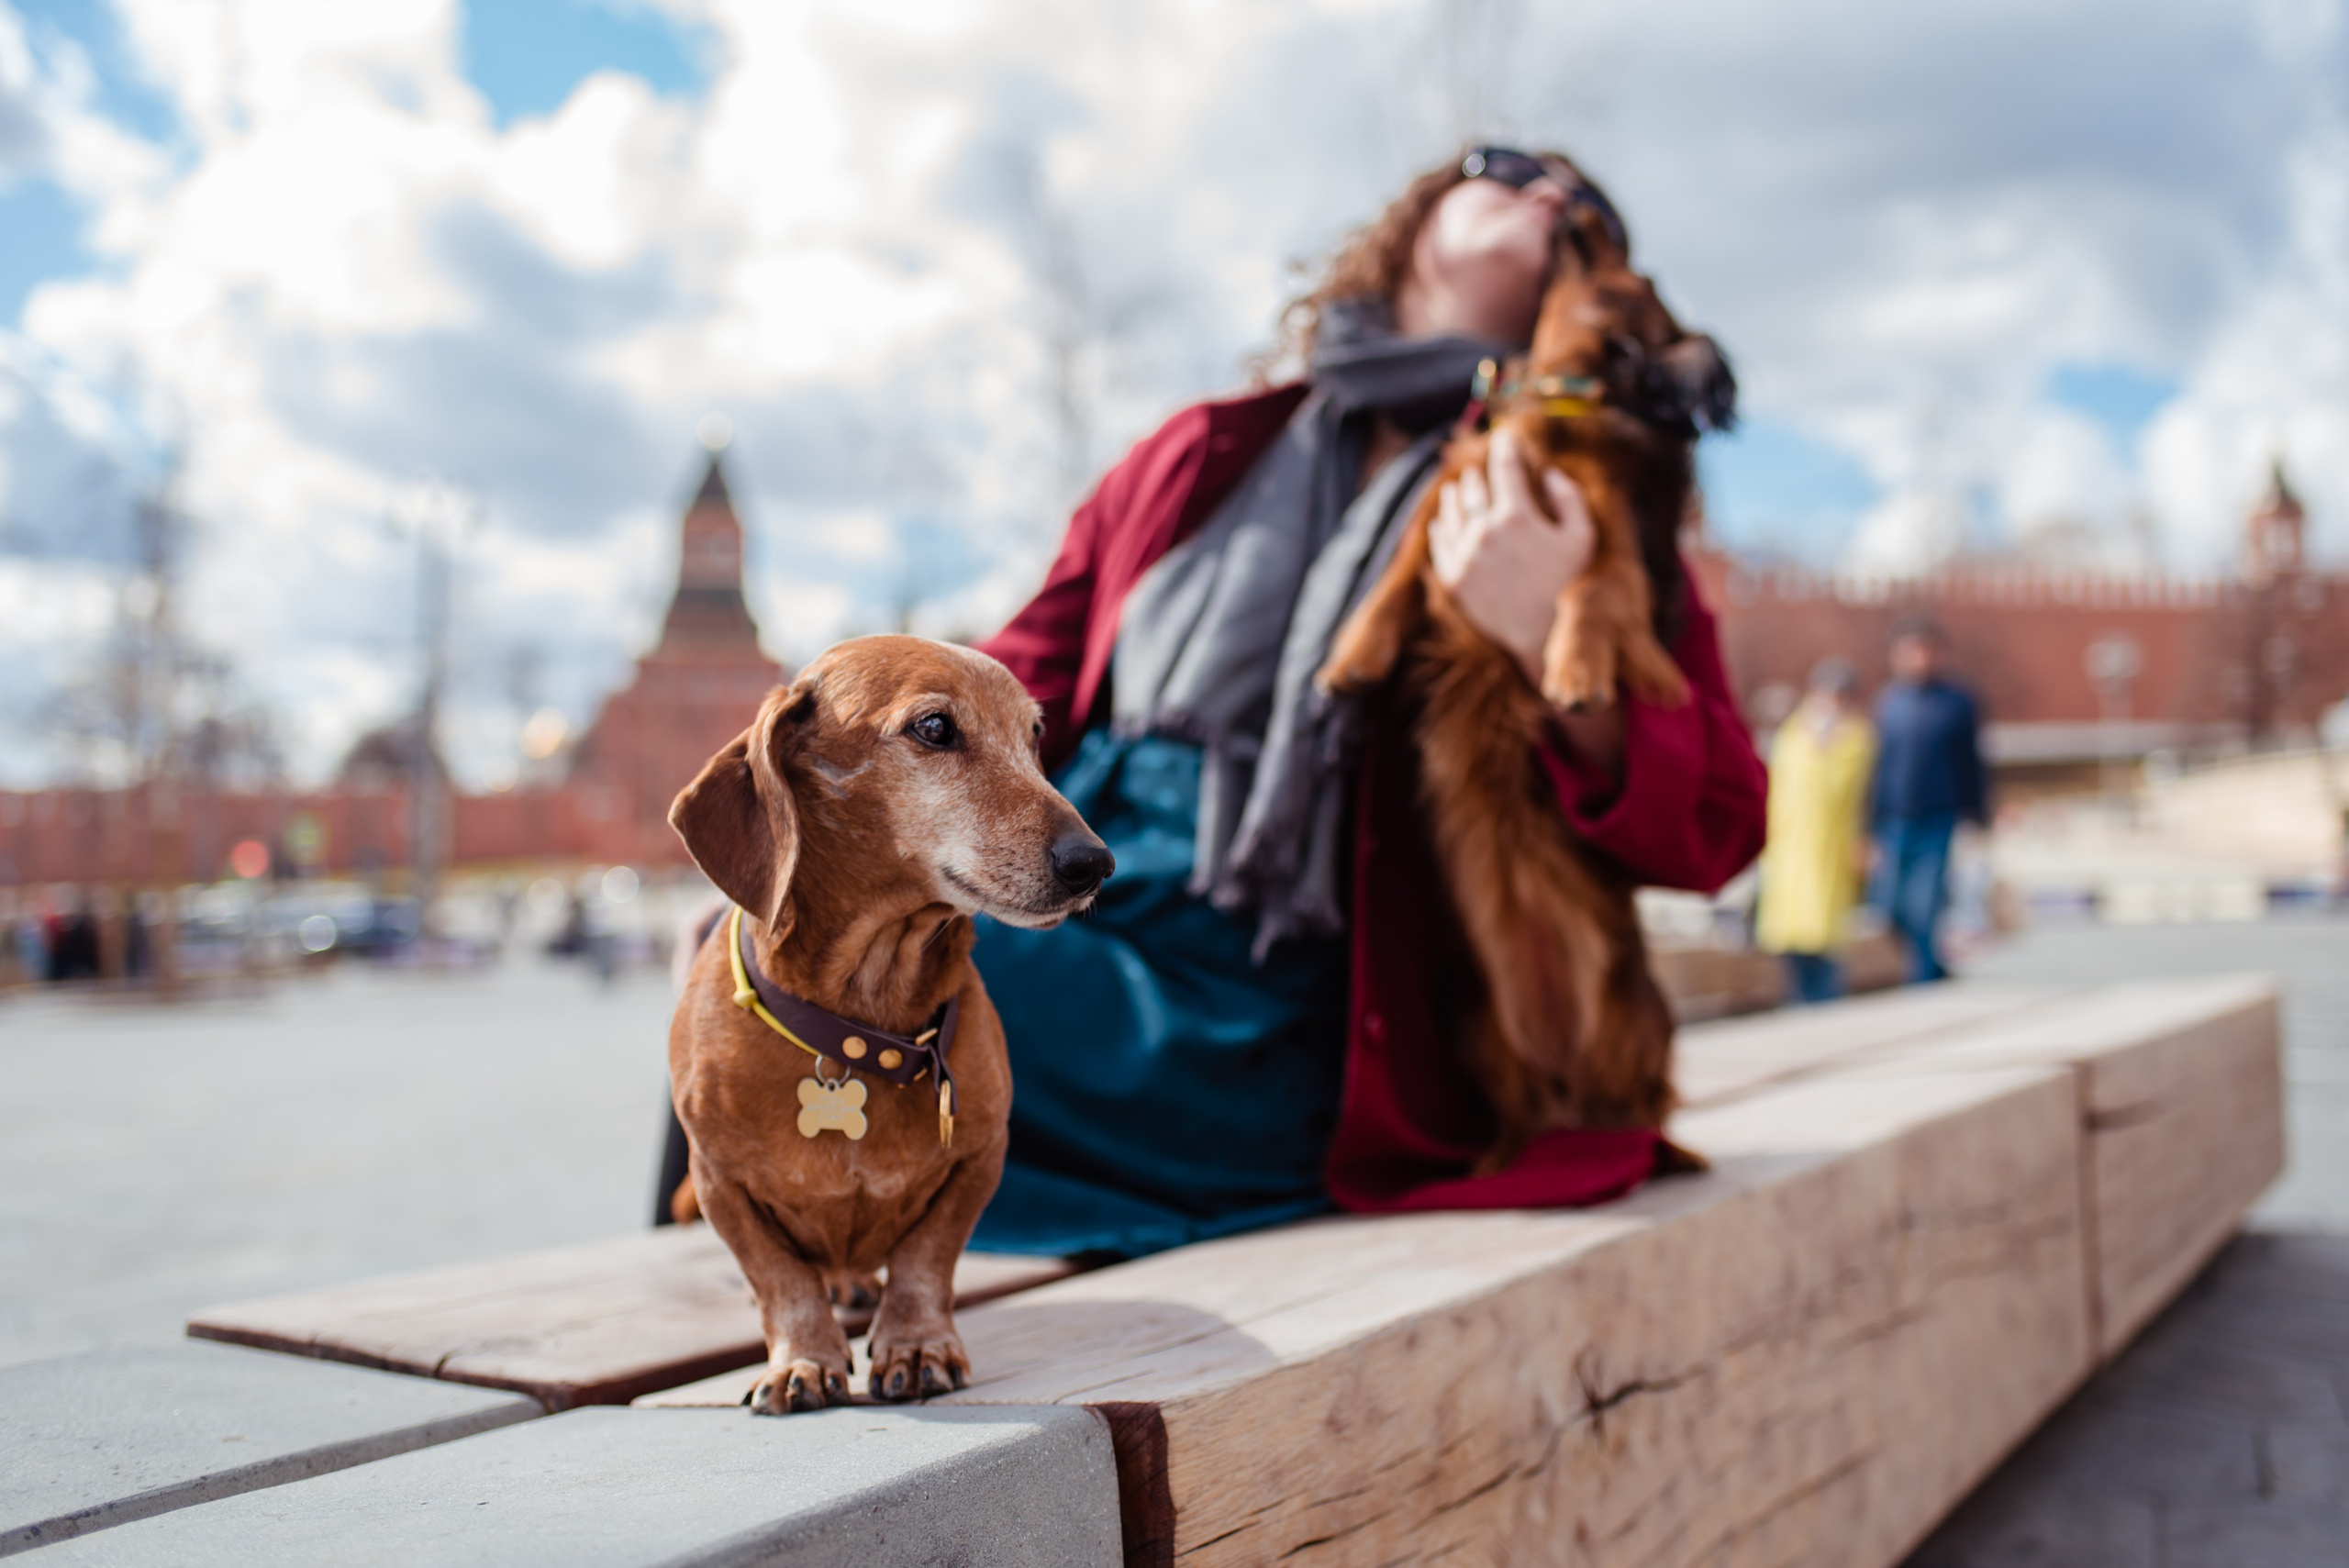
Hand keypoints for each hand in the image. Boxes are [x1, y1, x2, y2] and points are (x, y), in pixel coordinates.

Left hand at [1428, 426, 1594, 683]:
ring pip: (1452, 514)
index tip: (1504, 436)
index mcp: (1516, 516)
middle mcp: (1484, 531)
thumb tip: (1548, 473)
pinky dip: (1439, 529)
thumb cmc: (1567, 584)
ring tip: (1456, 487)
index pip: (1505, 469)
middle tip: (1481, 466)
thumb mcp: (1581, 537)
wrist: (1541, 636)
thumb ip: (1568, 498)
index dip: (1505, 447)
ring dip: (1455, 496)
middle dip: (1479, 474)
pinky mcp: (1452, 578)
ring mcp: (1464, 555)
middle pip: (1474, 489)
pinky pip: (1439, 545)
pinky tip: (1440, 522)